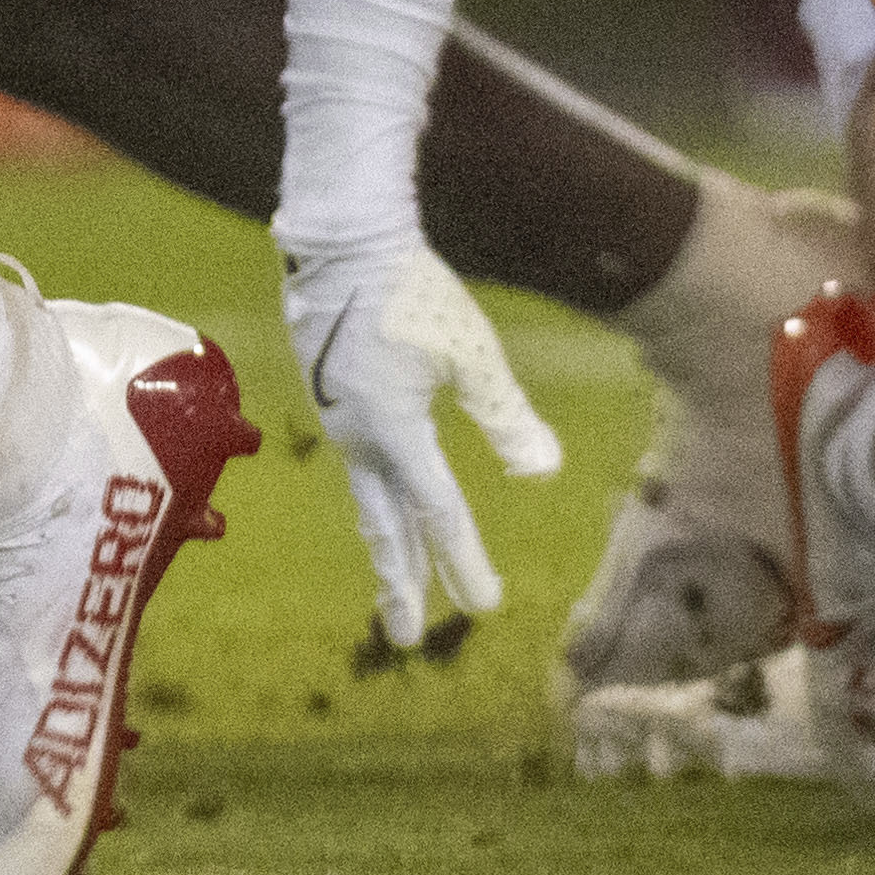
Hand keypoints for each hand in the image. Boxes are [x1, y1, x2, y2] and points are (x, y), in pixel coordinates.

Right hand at [281, 231, 562, 658]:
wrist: (341, 238)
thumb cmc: (414, 290)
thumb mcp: (473, 354)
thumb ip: (506, 415)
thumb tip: (546, 472)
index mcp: (395, 432)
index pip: (438, 513)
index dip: (464, 560)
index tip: (485, 605)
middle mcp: (358, 436)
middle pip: (385, 526)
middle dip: (400, 583)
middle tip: (408, 636)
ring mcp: (336, 417)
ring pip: (367, 497)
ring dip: (386, 542)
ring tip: (396, 578)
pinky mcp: (328, 394)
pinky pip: (356, 463)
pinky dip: (373, 497)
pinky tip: (381, 492)